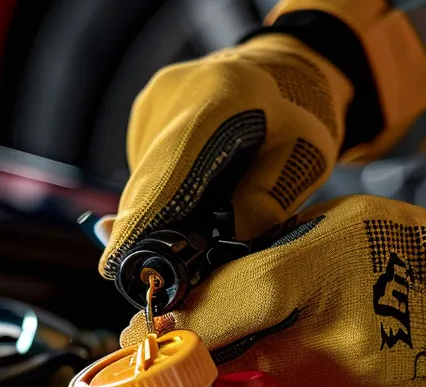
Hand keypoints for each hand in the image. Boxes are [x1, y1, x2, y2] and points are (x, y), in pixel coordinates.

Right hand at [98, 34, 352, 280]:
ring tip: (202, 222)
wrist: (283, 71)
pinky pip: (144, 170)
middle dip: (149, 233)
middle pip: (149, 180)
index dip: (146, 220)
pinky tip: (194, 194)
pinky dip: (163, 195)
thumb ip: (264, 204)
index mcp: (226, 96)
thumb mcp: (303, 162)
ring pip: (142, 181)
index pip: (174, 168)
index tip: (122, 263)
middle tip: (160, 276)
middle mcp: (177, 94)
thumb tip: (216, 255)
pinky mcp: (144, 112)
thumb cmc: (298, 120)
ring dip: (160, 215)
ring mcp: (154, 102)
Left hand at [120, 195, 425, 386]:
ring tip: (228, 354)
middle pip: (209, 365)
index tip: (135, 334)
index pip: (200, 315)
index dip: (157, 328)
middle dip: (183, 358)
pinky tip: (274, 374)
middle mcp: (305, 346)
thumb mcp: (330, 225)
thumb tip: (195, 269)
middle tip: (166, 347)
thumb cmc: (413, 256)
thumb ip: (262, 247)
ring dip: (220, 379)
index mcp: (297, 283)